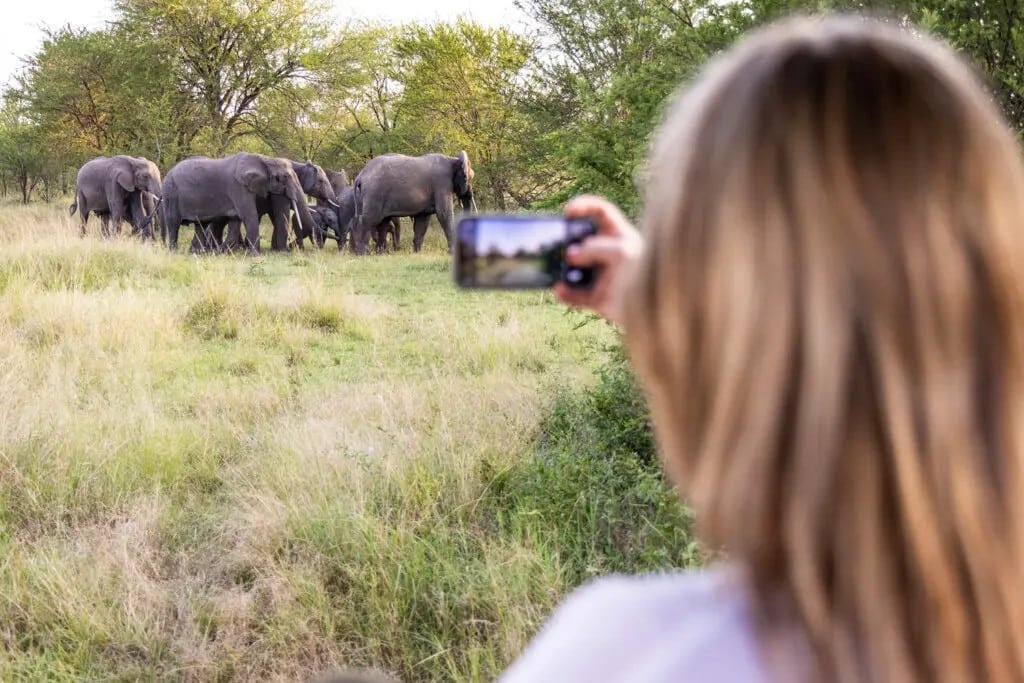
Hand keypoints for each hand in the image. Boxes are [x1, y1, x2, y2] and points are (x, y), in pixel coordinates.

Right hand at [554, 195, 643, 325]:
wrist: (660, 308)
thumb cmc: (647, 272)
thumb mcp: (623, 252)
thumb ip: (596, 249)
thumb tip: (571, 256)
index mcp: (619, 236)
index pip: (600, 212)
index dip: (584, 206)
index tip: (568, 211)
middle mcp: (608, 254)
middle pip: (580, 241)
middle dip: (567, 242)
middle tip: (558, 246)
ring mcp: (602, 276)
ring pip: (574, 270)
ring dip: (562, 270)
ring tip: (556, 271)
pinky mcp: (597, 297)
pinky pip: (575, 295)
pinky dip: (566, 294)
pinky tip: (560, 290)